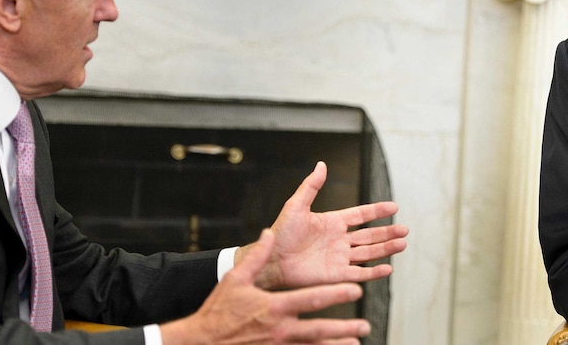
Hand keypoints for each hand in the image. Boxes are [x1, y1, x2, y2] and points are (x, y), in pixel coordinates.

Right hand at [160, 229, 369, 344]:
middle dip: (343, 328)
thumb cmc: (219, 310)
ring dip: (336, 344)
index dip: (335, 295)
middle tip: (364, 325)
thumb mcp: (236, 280)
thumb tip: (268, 234)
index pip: (310, 300)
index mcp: (273, 307)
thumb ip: (256, 257)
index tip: (355, 290)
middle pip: (318, 329)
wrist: (203, 341)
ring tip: (356, 343)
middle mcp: (280, 329)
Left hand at [241, 161, 407, 289]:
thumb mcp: (296, 205)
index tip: (394, 206)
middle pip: (370, 236)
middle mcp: (339, 240)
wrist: (271, 260)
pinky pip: (359, 273)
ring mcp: (339, 258)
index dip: (377, 211)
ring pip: (369, 253)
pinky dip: (374, 272)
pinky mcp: (336, 275)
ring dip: (386, 249)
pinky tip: (388, 268)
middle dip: (388, 232)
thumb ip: (311, 186)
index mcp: (333, 222)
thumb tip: (321, 164)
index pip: (361, 215)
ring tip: (402, 244)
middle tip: (405, 229)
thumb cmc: (281, 233)